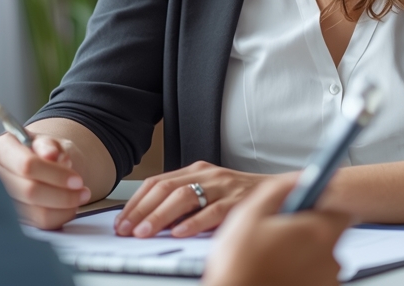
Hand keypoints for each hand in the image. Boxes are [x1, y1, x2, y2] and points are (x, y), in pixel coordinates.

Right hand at [0, 132, 90, 229]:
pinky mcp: (14, 217)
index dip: (54, 174)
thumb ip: (49, 145)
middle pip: (30, 192)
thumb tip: (50, 154)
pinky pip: (41, 224)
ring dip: (65, 207)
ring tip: (81, 196)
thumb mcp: (49, 141)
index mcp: (2, 148)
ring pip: (36, 212)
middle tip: (83, 191)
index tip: (76, 179)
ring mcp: (3, 199)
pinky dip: (61, 216)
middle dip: (63, 194)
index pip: (26, 165)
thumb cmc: (45, 151)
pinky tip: (69, 206)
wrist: (45, 164)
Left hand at [115, 161, 266, 237]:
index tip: (122, 221)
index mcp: (195, 170)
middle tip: (127, 229)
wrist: (282, 192)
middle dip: (142, 210)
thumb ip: (183, 203)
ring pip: (184, 197)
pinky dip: (193, 223)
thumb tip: (149, 222)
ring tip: (145, 232)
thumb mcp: (208, 193)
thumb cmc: (240, 197)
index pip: (157, 183)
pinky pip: (212, 211)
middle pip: (165, 189)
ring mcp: (223, 186)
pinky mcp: (238, 200)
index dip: (136, 202)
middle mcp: (207, 174)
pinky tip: (179, 233)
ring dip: (160, 216)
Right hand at [203, 174, 350, 285]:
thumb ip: (280, 188)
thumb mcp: (250, 214)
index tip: (305, 209)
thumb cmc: (239, 265)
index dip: (321, 208)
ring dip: (304, 255)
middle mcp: (330, 258)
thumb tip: (300, 177)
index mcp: (318, 232)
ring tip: (273, 258)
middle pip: (329, 236)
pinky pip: (315, 278)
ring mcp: (327, 281)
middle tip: (280, 235)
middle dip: (308, 232)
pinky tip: (277, 273)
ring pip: (321, 259)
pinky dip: (301, 274)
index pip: (340, 211)